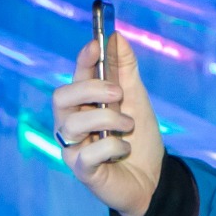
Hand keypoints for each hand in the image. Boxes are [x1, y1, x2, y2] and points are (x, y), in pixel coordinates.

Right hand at [52, 36, 163, 215]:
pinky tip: (124, 149)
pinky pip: (87, 154)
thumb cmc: (139, 138)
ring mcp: (73, 147)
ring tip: (128, 125)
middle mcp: (71, 123)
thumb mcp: (137, 99)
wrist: (154, 178)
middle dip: (90, 90)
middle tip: (118, 93)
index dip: (82, 60)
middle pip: (61, 97)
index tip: (96, 44)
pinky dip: (112, 147)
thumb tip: (117, 37)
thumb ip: (125, 70)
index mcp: (83, 104)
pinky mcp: (82, 170)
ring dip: (108, 119)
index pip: (74, 77)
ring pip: (73, 124)